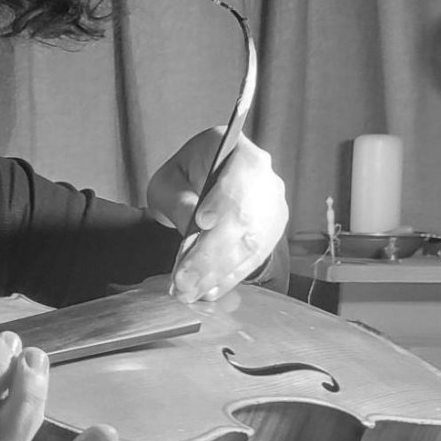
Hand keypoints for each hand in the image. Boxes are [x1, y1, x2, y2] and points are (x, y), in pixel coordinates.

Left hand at [146, 127, 288, 300]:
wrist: (201, 185)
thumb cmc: (184, 179)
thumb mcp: (169, 182)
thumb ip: (178, 202)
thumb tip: (192, 232)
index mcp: (237, 150)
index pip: (242, 172)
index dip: (225, 198)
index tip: (201, 222)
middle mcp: (263, 176)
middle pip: (246, 216)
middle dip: (211, 253)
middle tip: (184, 279)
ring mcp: (272, 205)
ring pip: (251, 243)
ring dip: (218, 272)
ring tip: (190, 291)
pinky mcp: (271, 232)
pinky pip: (254, 258)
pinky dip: (229, 277)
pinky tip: (208, 290)